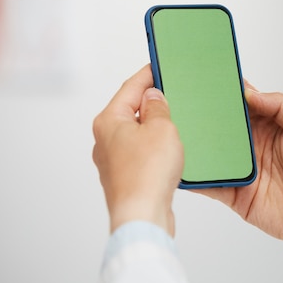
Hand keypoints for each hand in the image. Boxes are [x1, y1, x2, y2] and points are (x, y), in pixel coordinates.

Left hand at [92, 65, 183, 235]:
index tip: (159, 65)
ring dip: (155, 129)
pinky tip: (171, 151)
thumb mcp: (161, 128)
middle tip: (173, 94)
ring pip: (137, 135)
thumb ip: (157, 107)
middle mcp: (105, 140)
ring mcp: (113, 162)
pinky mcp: (125, 179)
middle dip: (152, 103)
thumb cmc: (147, 175)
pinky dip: (155, 149)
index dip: (148, 75)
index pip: (130, 88)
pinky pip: (141, 155)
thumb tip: (152, 97)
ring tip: (177, 124)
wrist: (142, 217)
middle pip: (131, 111)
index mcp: (109, 121)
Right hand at [198, 86, 282, 269]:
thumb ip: (280, 105)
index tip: (210, 77)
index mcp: (269, 124)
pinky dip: (195, 177)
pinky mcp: (235, 194)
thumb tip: (250, 93)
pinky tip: (182, 166)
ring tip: (178, 128)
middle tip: (186, 99)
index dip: (228, 90)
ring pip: (211, 152)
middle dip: (205, 112)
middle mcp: (252, 144)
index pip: (243, 102)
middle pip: (221, 124)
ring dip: (196, 142)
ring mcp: (241, 169)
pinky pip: (210, 183)